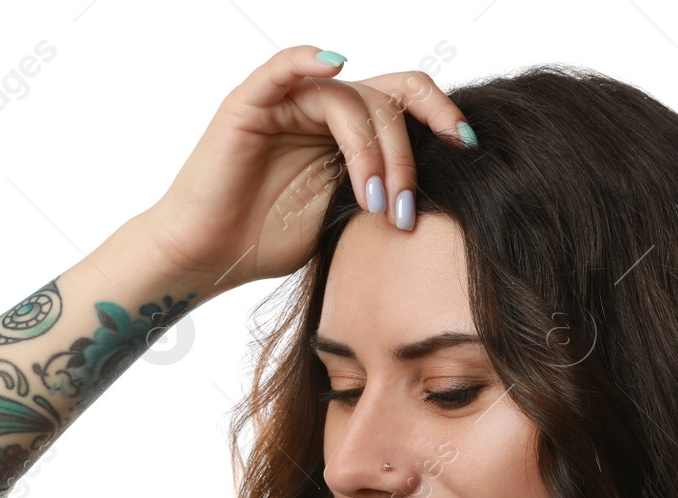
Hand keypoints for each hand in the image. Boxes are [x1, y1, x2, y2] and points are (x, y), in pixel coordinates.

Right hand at [136, 45, 472, 292]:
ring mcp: (288, 103)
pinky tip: (335, 64)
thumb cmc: (267, 242)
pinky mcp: (251, 104)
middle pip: (387, 102)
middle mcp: (322, 110)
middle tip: (406, 208)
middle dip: (408, 154)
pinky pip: (284, 68)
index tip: (468, 147)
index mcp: (347, 132)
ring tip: (375, 204)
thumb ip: (383, 190)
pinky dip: (309, 58)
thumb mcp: (344, 218)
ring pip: (351, 100)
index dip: (441, 115)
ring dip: (374, 152)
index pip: (405, 102)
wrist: (208, 258)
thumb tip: (447, 190)